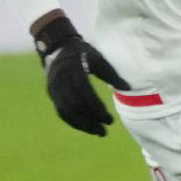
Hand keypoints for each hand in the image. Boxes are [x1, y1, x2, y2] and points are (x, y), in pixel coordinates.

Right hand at [33, 16, 130, 134]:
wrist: (59, 47)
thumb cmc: (83, 52)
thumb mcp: (98, 58)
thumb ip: (111, 74)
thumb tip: (128, 88)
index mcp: (74, 71)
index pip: (86, 95)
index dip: (98, 109)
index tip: (110, 120)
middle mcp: (62, 81)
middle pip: (76, 106)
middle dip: (90, 121)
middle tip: (104, 131)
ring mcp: (54, 89)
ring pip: (67, 112)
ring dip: (82, 125)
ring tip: (97, 132)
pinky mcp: (52, 94)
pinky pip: (61, 112)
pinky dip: (73, 122)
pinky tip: (86, 127)